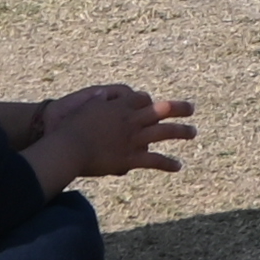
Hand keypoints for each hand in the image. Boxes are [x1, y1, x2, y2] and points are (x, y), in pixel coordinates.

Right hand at [21, 84, 194, 190]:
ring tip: (193, 132)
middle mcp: (131, 120)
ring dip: (181, 131)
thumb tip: (100, 93)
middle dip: (179, 108)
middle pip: (161, 110)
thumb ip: (95, 101)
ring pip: (164, 132)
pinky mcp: (131, 158)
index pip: (142, 99)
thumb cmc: (69, 129)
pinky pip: (154, 160)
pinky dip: (168, 163)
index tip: (154, 102)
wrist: (67, 149)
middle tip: (191, 108)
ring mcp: (133, 138)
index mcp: (120, 106)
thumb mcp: (83, 108)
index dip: (149, 101)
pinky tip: (178, 166)